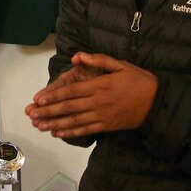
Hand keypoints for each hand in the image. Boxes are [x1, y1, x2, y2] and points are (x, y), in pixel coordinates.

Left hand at [24, 52, 157, 138]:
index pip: (71, 91)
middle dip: (48, 111)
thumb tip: (78, 56)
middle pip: (68, 107)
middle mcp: (98, 102)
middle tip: (32, 114)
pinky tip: (58, 134)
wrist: (157, 102)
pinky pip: (86, 130)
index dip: (53, 96)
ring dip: (55, 124)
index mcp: (100, 85)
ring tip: (40, 126)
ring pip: (74, 121)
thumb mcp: (121, 64)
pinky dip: (71, 133)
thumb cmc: (139, 80)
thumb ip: (98, 60)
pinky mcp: (107, 126)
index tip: (38, 100)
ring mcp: (102, 116)